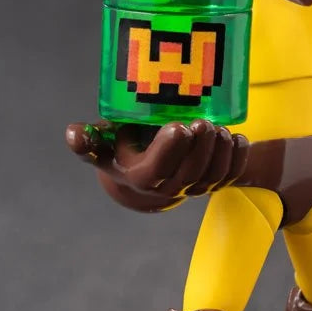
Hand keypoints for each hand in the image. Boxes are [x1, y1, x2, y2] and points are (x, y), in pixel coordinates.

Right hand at [65, 119, 249, 211]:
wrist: (146, 163)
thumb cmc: (122, 144)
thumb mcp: (102, 141)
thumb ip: (87, 140)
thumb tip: (73, 135)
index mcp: (140, 177)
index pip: (157, 171)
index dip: (170, 151)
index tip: (179, 125)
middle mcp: (169, 188)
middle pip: (191, 172)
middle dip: (200, 146)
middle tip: (203, 121)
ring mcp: (194, 188)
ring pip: (214, 174)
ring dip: (220, 150)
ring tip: (216, 127)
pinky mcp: (213, 183)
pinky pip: (231, 175)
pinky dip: (237, 157)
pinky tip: (235, 137)